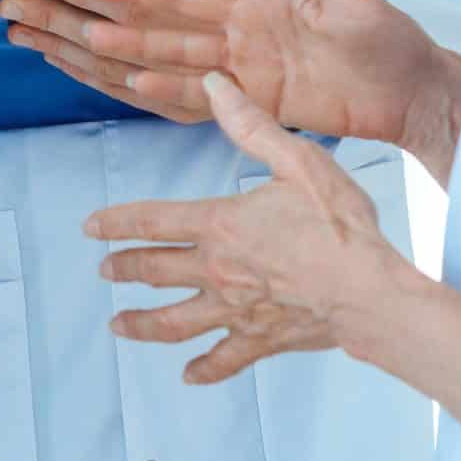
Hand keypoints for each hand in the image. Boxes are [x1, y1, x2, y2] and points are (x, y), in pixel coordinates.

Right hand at [3, 0, 457, 147]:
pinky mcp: (250, 94)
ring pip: (172, 43)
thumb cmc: (388, 40)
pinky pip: (197, 89)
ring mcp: (242, 56)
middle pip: (172, 0)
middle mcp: (245, 16)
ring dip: (128, 38)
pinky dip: (162, 83)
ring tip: (83, 31)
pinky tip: (127, 77)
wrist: (406, 95)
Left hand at [90, 73, 403, 384]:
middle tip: (104, 271)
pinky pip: (224, 359)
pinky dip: (204, 369)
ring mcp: (236, 310)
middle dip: (125, 269)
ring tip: (118, 324)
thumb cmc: (339, 226)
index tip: (90, 227)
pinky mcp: (261, 340)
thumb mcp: (297, 161)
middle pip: (155, 271)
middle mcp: (217, 270)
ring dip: (142, 323)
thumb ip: (251, 125)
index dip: (116, 222)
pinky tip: (188, 375)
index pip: (152, 220)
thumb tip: (214, 84)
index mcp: (220, 225)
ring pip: (174, 321)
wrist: (370, 293)